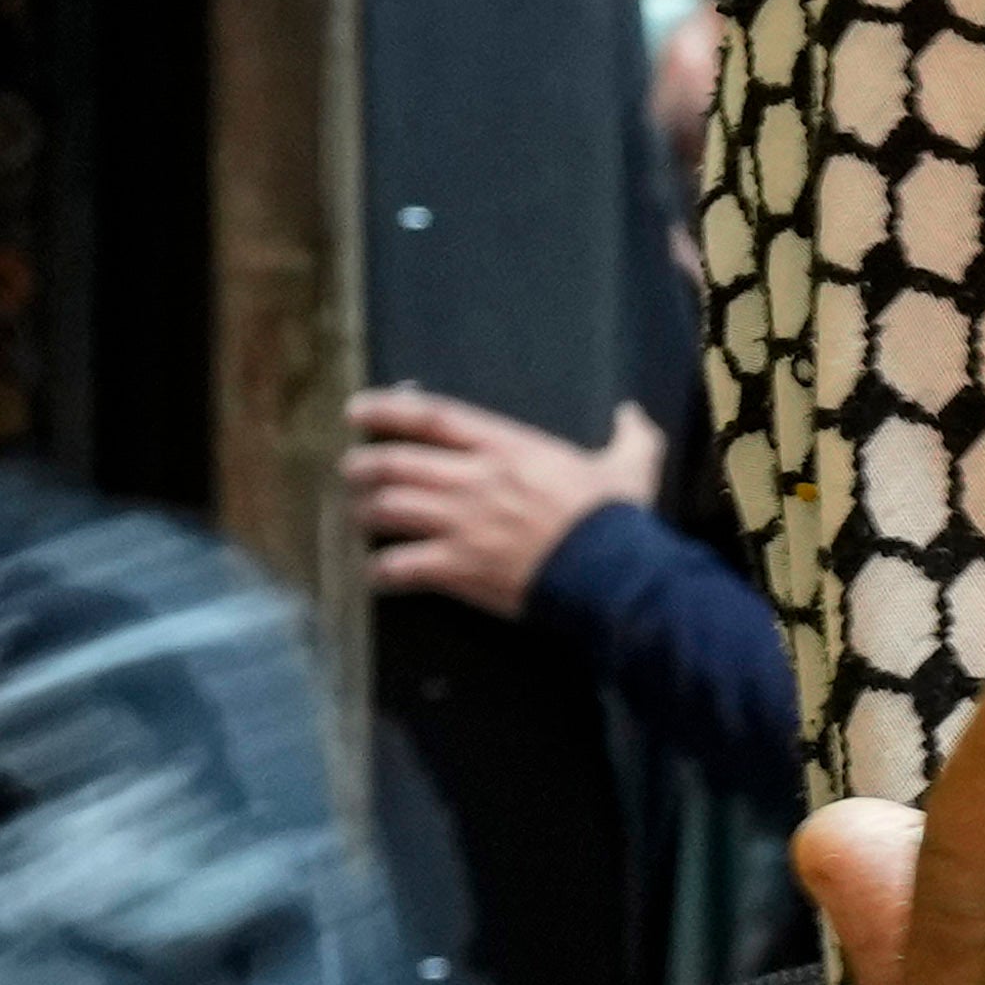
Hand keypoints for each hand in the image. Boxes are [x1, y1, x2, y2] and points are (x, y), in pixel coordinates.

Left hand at [343, 382, 666, 612]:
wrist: (614, 576)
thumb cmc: (617, 519)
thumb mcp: (631, 467)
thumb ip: (631, 436)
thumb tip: (632, 413)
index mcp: (507, 448)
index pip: (432, 417)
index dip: (387, 409)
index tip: (357, 410)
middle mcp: (473, 480)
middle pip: (395, 463)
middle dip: (364, 466)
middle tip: (352, 471)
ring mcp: (461, 525)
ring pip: (388, 509)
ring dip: (367, 513)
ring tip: (361, 517)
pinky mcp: (458, 568)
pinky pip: (401, 566)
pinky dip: (382, 571)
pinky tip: (377, 575)